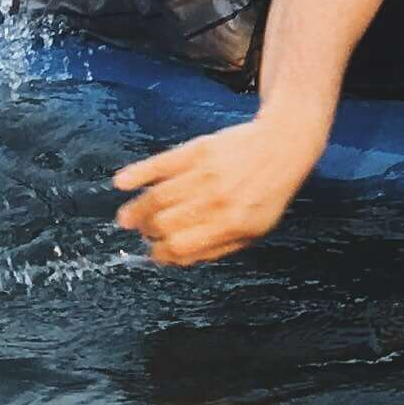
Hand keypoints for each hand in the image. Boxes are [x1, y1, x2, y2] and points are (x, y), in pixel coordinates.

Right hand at [112, 124, 317, 264]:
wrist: (282, 144)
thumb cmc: (267, 193)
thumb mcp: (254, 230)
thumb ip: (217, 247)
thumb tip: (176, 260)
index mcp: (231, 224)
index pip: (181, 247)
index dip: (162, 253)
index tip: (155, 252)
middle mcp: (216, 199)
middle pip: (165, 223)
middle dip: (149, 232)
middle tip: (145, 232)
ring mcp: (205, 173)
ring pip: (158, 197)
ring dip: (136, 210)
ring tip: (127, 218)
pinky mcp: (197, 150)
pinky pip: (160, 164)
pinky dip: (137, 174)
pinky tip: (121, 183)